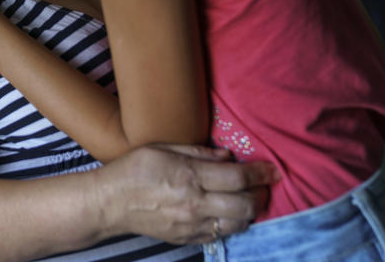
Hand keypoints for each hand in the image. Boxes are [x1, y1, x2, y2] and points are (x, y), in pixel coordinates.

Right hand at [94, 144, 277, 243]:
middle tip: (264, 185)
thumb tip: (227, 155)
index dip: (260, 173)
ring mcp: (192, 224)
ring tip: (250, 199)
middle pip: (245, 204)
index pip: (237, 176)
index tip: (273, 170)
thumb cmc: (133, 169)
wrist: (110, 203)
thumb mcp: (162, 148)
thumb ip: (197, 152)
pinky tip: (229, 212)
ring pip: (237, 223)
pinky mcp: (187, 238)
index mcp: (189, 176)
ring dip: (250, 211)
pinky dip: (232, 223)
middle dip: (261, 194)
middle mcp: (195, 203)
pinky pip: (221, 234)